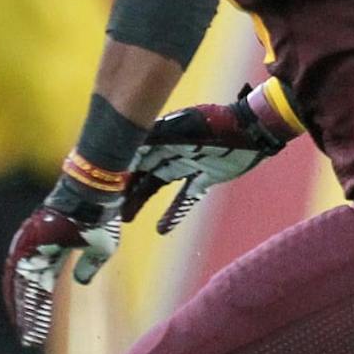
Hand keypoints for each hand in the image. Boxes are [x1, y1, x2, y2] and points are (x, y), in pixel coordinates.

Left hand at [5, 175, 121, 346]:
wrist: (94, 193)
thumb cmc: (100, 215)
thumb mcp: (102, 246)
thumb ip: (90, 264)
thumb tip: (81, 283)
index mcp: (52, 251)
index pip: (42, 285)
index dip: (41, 307)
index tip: (40, 328)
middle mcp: (37, 250)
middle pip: (28, 289)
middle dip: (28, 314)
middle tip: (28, 339)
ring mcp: (31, 247)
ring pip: (23, 286)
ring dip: (24, 311)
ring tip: (27, 334)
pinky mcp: (30, 245)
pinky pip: (24, 278)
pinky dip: (24, 299)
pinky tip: (27, 317)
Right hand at [118, 82, 297, 232]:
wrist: (255, 130)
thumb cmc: (220, 124)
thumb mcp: (185, 127)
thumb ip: (157, 135)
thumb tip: (128, 141)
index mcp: (163, 134)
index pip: (132, 151)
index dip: (116, 165)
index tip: (99, 181)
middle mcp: (171, 148)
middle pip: (141, 170)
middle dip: (123, 187)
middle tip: (105, 206)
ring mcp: (187, 162)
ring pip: (157, 184)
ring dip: (141, 200)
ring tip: (125, 218)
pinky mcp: (205, 177)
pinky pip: (185, 197)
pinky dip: (175, 212)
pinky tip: (161, 229)